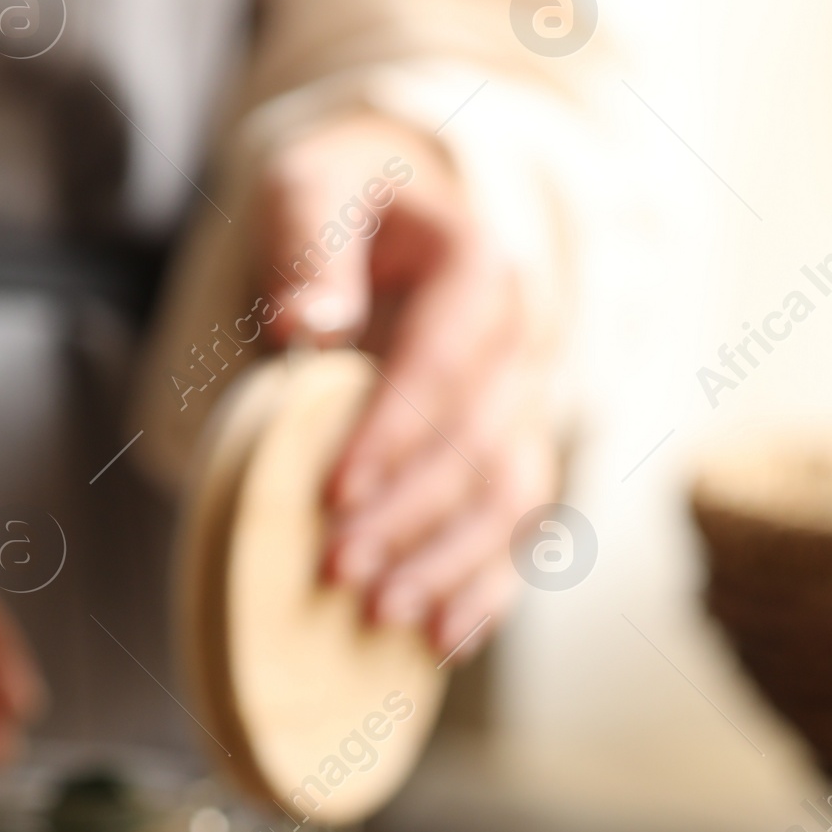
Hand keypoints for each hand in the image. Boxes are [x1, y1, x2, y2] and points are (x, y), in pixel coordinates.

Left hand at [252, 114, 550, 661]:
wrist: (391, 222)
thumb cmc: (339, 206)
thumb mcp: (310, 190)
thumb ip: (308, 245)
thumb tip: (306, 324)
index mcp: (480, 270)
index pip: (442, 363)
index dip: (392, 434)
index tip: (334, 493)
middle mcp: (522, 342)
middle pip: (474, 444)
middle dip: (406, 515)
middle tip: (336, 568)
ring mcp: (525, 406)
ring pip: (507, 498)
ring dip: (447, 564)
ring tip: (381, 613)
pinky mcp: (514, 456)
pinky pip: (519, 533)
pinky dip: (486, 591)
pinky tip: (442, 640)